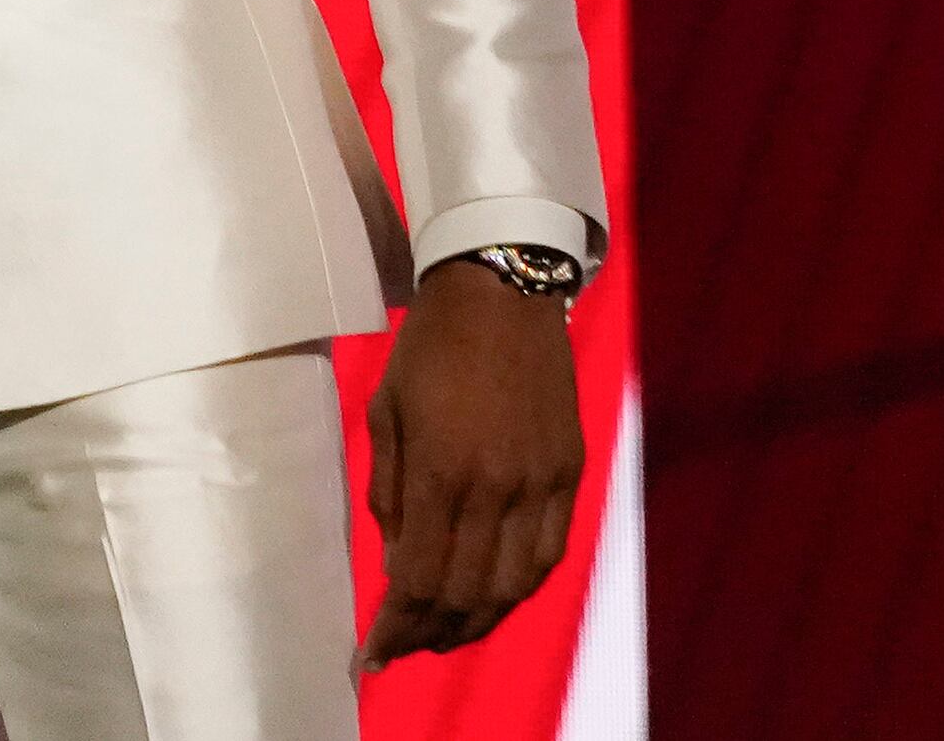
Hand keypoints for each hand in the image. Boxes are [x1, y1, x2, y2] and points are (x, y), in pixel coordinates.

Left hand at [358, 257, 584, 670]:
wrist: (501, 293)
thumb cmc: (429, 348)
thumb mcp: (386, 413)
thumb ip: (389, 494)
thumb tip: (397, 563)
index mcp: (441, 469)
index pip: (419, 579)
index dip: (396, 626)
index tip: (373, 651)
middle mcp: (496, 485)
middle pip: (466, 594)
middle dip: (431, 633)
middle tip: (405, 645)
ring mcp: (540, 481)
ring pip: (514, 585)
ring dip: (477, 620)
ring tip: (445, 633)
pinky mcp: (569, 471)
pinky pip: (549, 553)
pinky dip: (519, 586)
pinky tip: (494, 596)